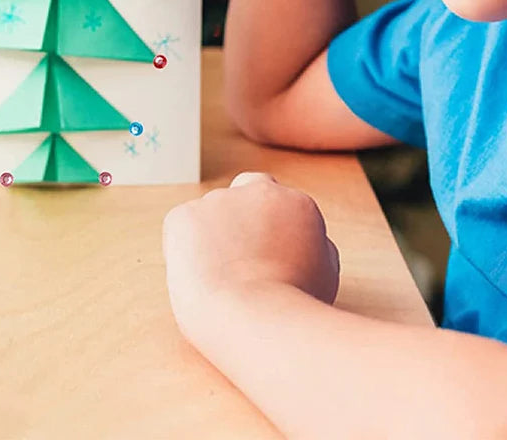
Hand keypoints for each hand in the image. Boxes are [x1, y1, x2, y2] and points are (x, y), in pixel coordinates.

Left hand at [162, 172, 339, 347]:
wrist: (256, 317)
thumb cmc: (294, 307)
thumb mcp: (325, 272)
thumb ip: (315, 245)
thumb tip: (307, 239)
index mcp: (293, 203)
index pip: (279, 200)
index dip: (270, 224)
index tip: (265, 250)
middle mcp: (254, 191)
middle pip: (246, 189)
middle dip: (243, 212)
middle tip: (240, 253)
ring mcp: (216, 201)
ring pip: (211, 213)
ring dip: (213, 236)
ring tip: (222, 281)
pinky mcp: (182, 215)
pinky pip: (181, 229)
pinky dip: (185, 249)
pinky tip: (199, 277)